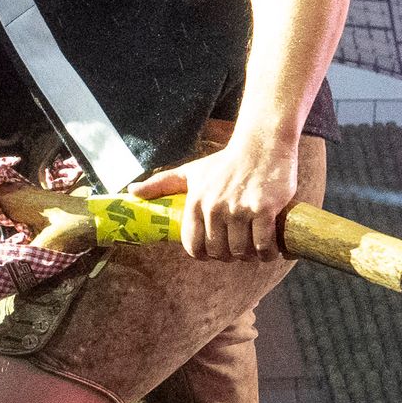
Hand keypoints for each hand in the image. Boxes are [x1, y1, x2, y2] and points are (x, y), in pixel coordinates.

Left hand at [127, 124, 299, 261]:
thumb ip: (160, 184)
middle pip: (218, 252)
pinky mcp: (263, 209)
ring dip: (249, 257)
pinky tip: (269, 251)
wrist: (261, 144)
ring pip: (240, 251)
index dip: (204, 254)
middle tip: (238, 250)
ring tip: (254, 251)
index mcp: (195, 202)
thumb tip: (132, 192)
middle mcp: (215, 207)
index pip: (193, 246)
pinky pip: (262, 245)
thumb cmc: (225, 161)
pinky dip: (267, 253)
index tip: (215, 252)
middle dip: (228, 256)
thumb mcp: (190, 172)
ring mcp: (239, 209)